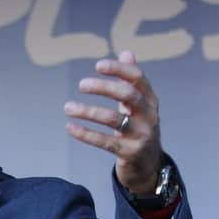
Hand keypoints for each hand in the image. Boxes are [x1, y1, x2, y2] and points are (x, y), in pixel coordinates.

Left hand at [64, 50, 161, 193]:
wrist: (148, 167)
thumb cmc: (138, 129)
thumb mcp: (137, 106)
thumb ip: (131, 81)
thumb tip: (126, 52)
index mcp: (150, 101)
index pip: (138, 78)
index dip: (119, 69)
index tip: (98, 65)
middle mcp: (149, 116)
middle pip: (128, 95)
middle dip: (104, 87)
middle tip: (81, 84)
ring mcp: (141, 135)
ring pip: (113, 119)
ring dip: (87, 111)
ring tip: (67, 107)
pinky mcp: (130, 153)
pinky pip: (105, 141)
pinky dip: (85, 133)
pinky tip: (69, 127)